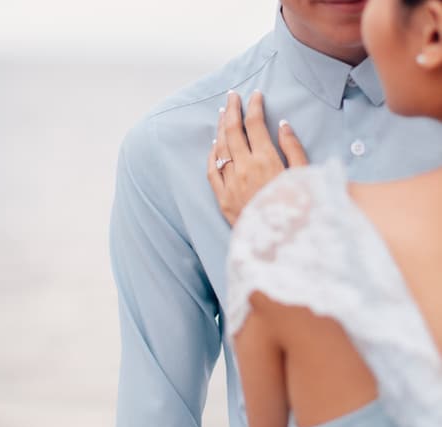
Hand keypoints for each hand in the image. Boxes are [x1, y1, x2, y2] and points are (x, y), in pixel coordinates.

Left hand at [207, 90, 307, 226]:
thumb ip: (293, 148)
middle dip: (232, 109)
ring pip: (220, 148)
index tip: (255, 95)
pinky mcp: (222, 199)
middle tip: (232, 95)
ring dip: (221, 128)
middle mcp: (244, 168)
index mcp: (266, 159)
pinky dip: (212, 155)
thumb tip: (283, 124)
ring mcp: (230, 183)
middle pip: (233, 131)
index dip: (254, 106)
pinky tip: (214, 145)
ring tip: (222, 113)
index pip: (255, 124)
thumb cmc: (299, 207)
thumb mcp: (304, 174)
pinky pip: (212, 172)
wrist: (281, 241)